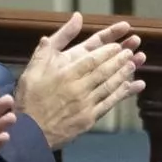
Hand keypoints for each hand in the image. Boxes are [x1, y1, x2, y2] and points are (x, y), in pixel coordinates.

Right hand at [14, 13, 147, 149]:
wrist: (29, 134)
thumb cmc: (28, 100)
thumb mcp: (32, 70)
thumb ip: (46, 49)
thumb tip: (62, 28)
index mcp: (65, 75)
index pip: (92, 59)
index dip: (107, 51)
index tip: (117, 45)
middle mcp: (78, 89)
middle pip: (104, 71)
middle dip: (119, 60)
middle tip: (130, 52)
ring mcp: (86, 105)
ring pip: (109, 86)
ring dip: (123, 74)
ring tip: (133, 65)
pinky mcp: (89, 119)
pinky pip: (109, 103)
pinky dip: (122, 93)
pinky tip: (132, 86)